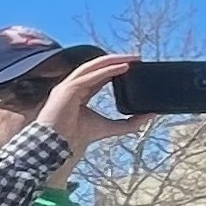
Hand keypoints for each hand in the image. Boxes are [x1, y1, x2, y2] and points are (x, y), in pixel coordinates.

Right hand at [36, 52, 154, 152]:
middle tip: (137, 58)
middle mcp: (73, 86)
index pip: (99, 75)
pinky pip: (90, 75)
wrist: (57, 146)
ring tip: (132, 59)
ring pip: (93, 66)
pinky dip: (107, 70)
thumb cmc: (75, 138)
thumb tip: (148, 117)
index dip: (115, 69)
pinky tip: (122, 67)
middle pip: (97, 67)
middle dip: (117, 60)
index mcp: (79, 93)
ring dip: (113, 60)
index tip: (133, 66)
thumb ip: (128, 123)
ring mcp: (68, 85)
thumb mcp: (109, 128)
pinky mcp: (68, 88)